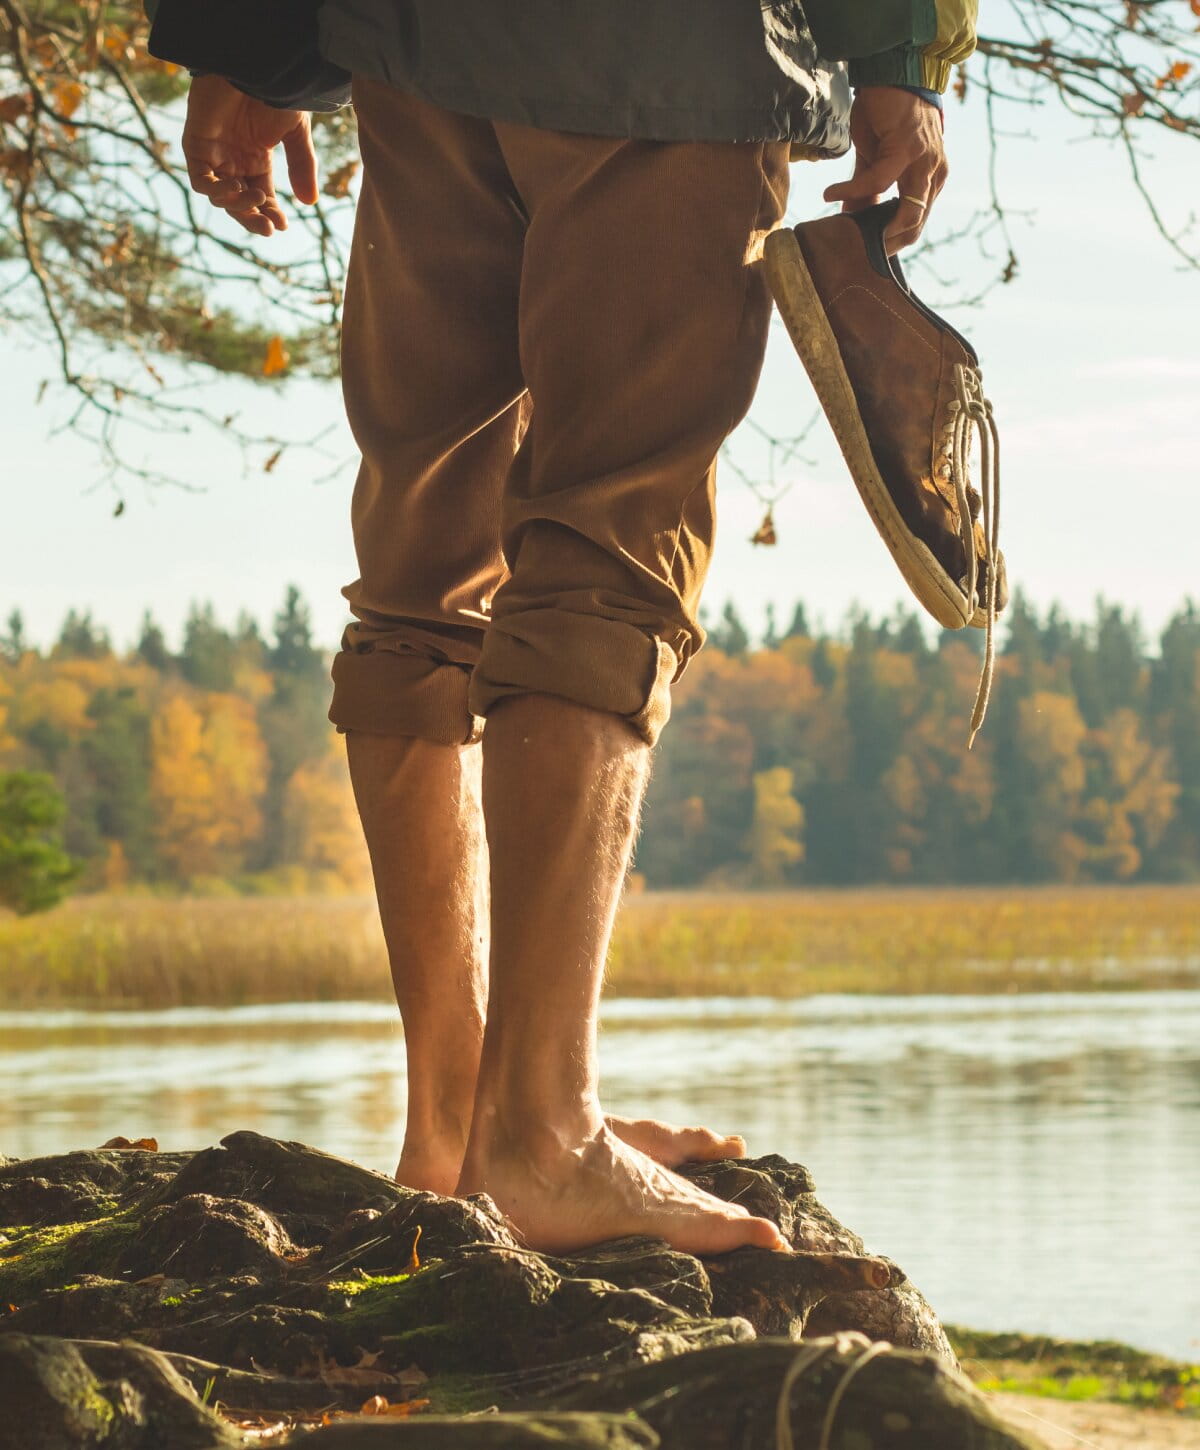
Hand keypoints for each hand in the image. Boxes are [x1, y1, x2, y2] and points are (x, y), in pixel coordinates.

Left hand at [182, 75, 318, 237]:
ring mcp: (214, 154)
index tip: (283, 225)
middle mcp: (234, 160)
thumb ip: (301, 166)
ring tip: (256, 200)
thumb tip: (310, 202)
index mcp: (257, 159)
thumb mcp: (295, 133)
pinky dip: (215, 190)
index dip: (270, 214)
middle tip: (269, 228)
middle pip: (240, 203)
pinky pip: (200, 180)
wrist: (251, 65)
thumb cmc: (273, 92)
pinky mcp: (196, 145)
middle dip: (253, 218)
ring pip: (220, 197)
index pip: (261, 198)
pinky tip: (234, 188)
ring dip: (238, 205)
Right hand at [823, 87, 946, 253]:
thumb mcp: (876, 160)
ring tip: (846, 232)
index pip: (916, 224)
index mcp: (931, 179)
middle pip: (916, 225)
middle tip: (856, 252)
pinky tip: (831, 194)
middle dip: (886, 244)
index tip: (865, 256)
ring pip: (907, 212)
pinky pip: (878, 182)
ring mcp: (925, 162)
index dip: (892, 244)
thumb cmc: (886, 115)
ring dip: (876, 228)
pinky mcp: (907, 149)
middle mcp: (934, 173)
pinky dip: (852, 191)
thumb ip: (868, 192)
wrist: (892, 74)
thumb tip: (849, 222)